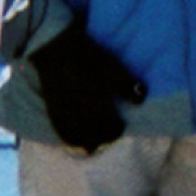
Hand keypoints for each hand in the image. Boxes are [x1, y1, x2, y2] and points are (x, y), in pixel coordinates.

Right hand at [29, 23, 146, 153]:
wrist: (56, 51)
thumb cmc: (88, 59)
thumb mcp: (114, 69)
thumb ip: (129, 86)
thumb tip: (141, 100)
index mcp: (99, 108)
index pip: (114, 131)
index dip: (118, 126)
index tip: (118, 118)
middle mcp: (82, 119)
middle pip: (98, 141)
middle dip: (105, 134)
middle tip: (106, 122)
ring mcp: (66, 120)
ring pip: (82, 143)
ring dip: (89, 139)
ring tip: (92, 126)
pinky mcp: (54, 117)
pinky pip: (66, 138)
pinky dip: (74, 137)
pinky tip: (77, 127)